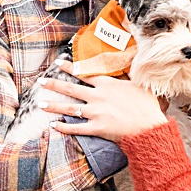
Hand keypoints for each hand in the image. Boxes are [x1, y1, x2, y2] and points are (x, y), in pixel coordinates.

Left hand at [41, 66, 167, 141]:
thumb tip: (130, 64)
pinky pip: (76, 128)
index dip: (70, 68)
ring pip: (69, 108)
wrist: (150, 127)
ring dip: (53, 105)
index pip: (84, 73)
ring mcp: (95, 112)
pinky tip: (53, 125)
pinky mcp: (96, 128)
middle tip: (41, 82)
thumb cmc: (147, 106)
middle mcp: (98, 97)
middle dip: (54, 84)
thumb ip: (129, 76)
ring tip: (40, 103)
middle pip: (71, 89)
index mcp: (107, 85)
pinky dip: (63, 127)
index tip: (58, 63)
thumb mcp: (140, 85)